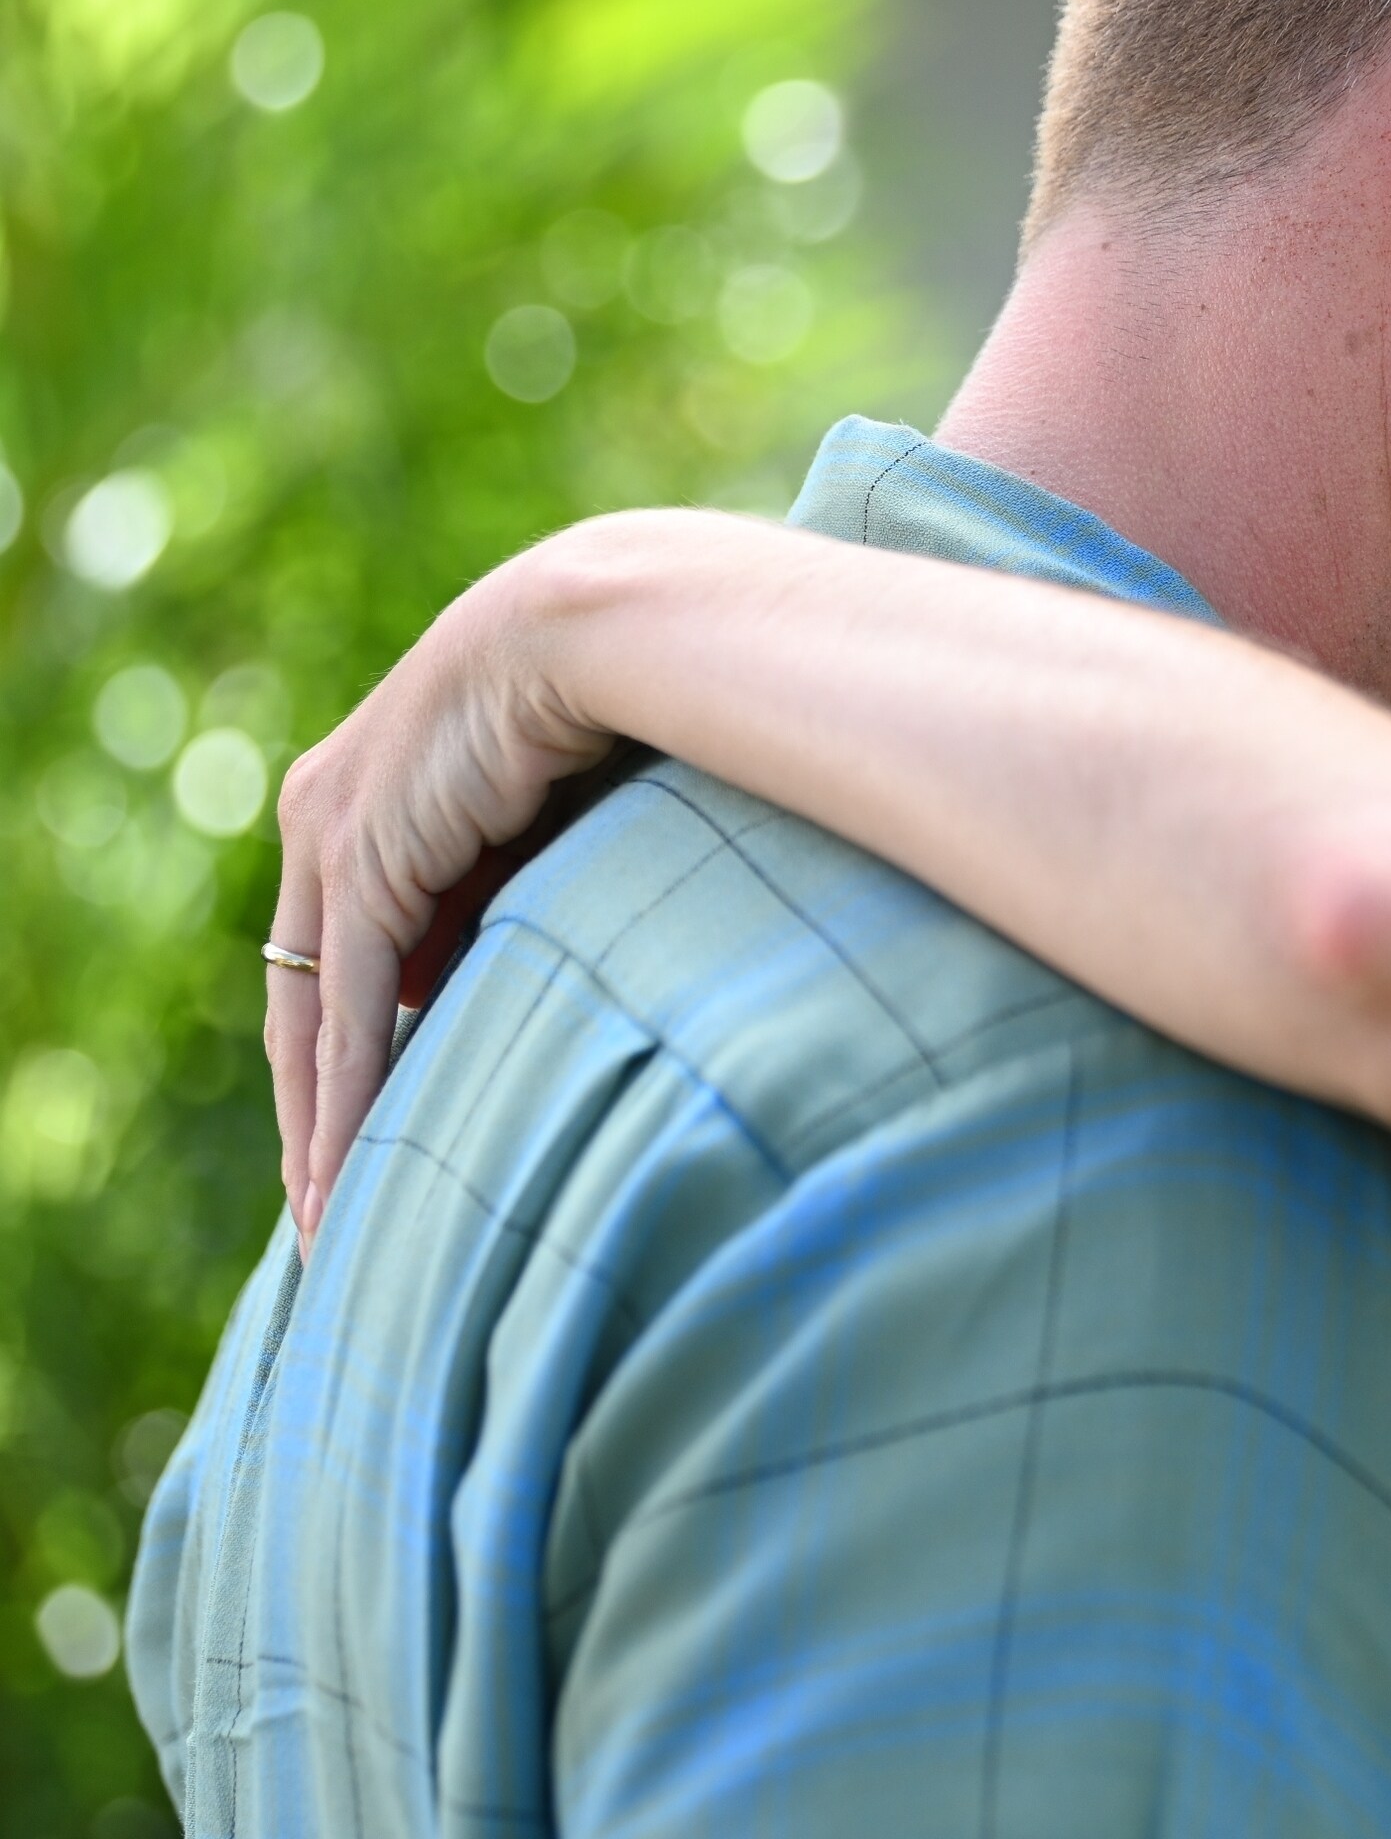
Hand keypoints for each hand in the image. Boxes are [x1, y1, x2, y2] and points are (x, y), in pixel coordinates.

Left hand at [266, 534, 630, 1243]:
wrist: (617, 620)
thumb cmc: (633, 703)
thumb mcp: (567, 821)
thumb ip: (533, 890)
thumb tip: (556, 970)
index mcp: (370, 791)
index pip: (342, 952)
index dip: (348, 1050)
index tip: (369, 1134)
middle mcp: (325, 809)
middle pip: (302, 996)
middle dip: (316, 1110)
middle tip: (333, 1212)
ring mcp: (331, 829)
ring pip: (309, 1018)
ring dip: (322, 1128)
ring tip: (337, 1226)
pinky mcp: (363, 857)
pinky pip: (343, 1009)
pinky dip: (349, 1097)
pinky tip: (352, 1172)